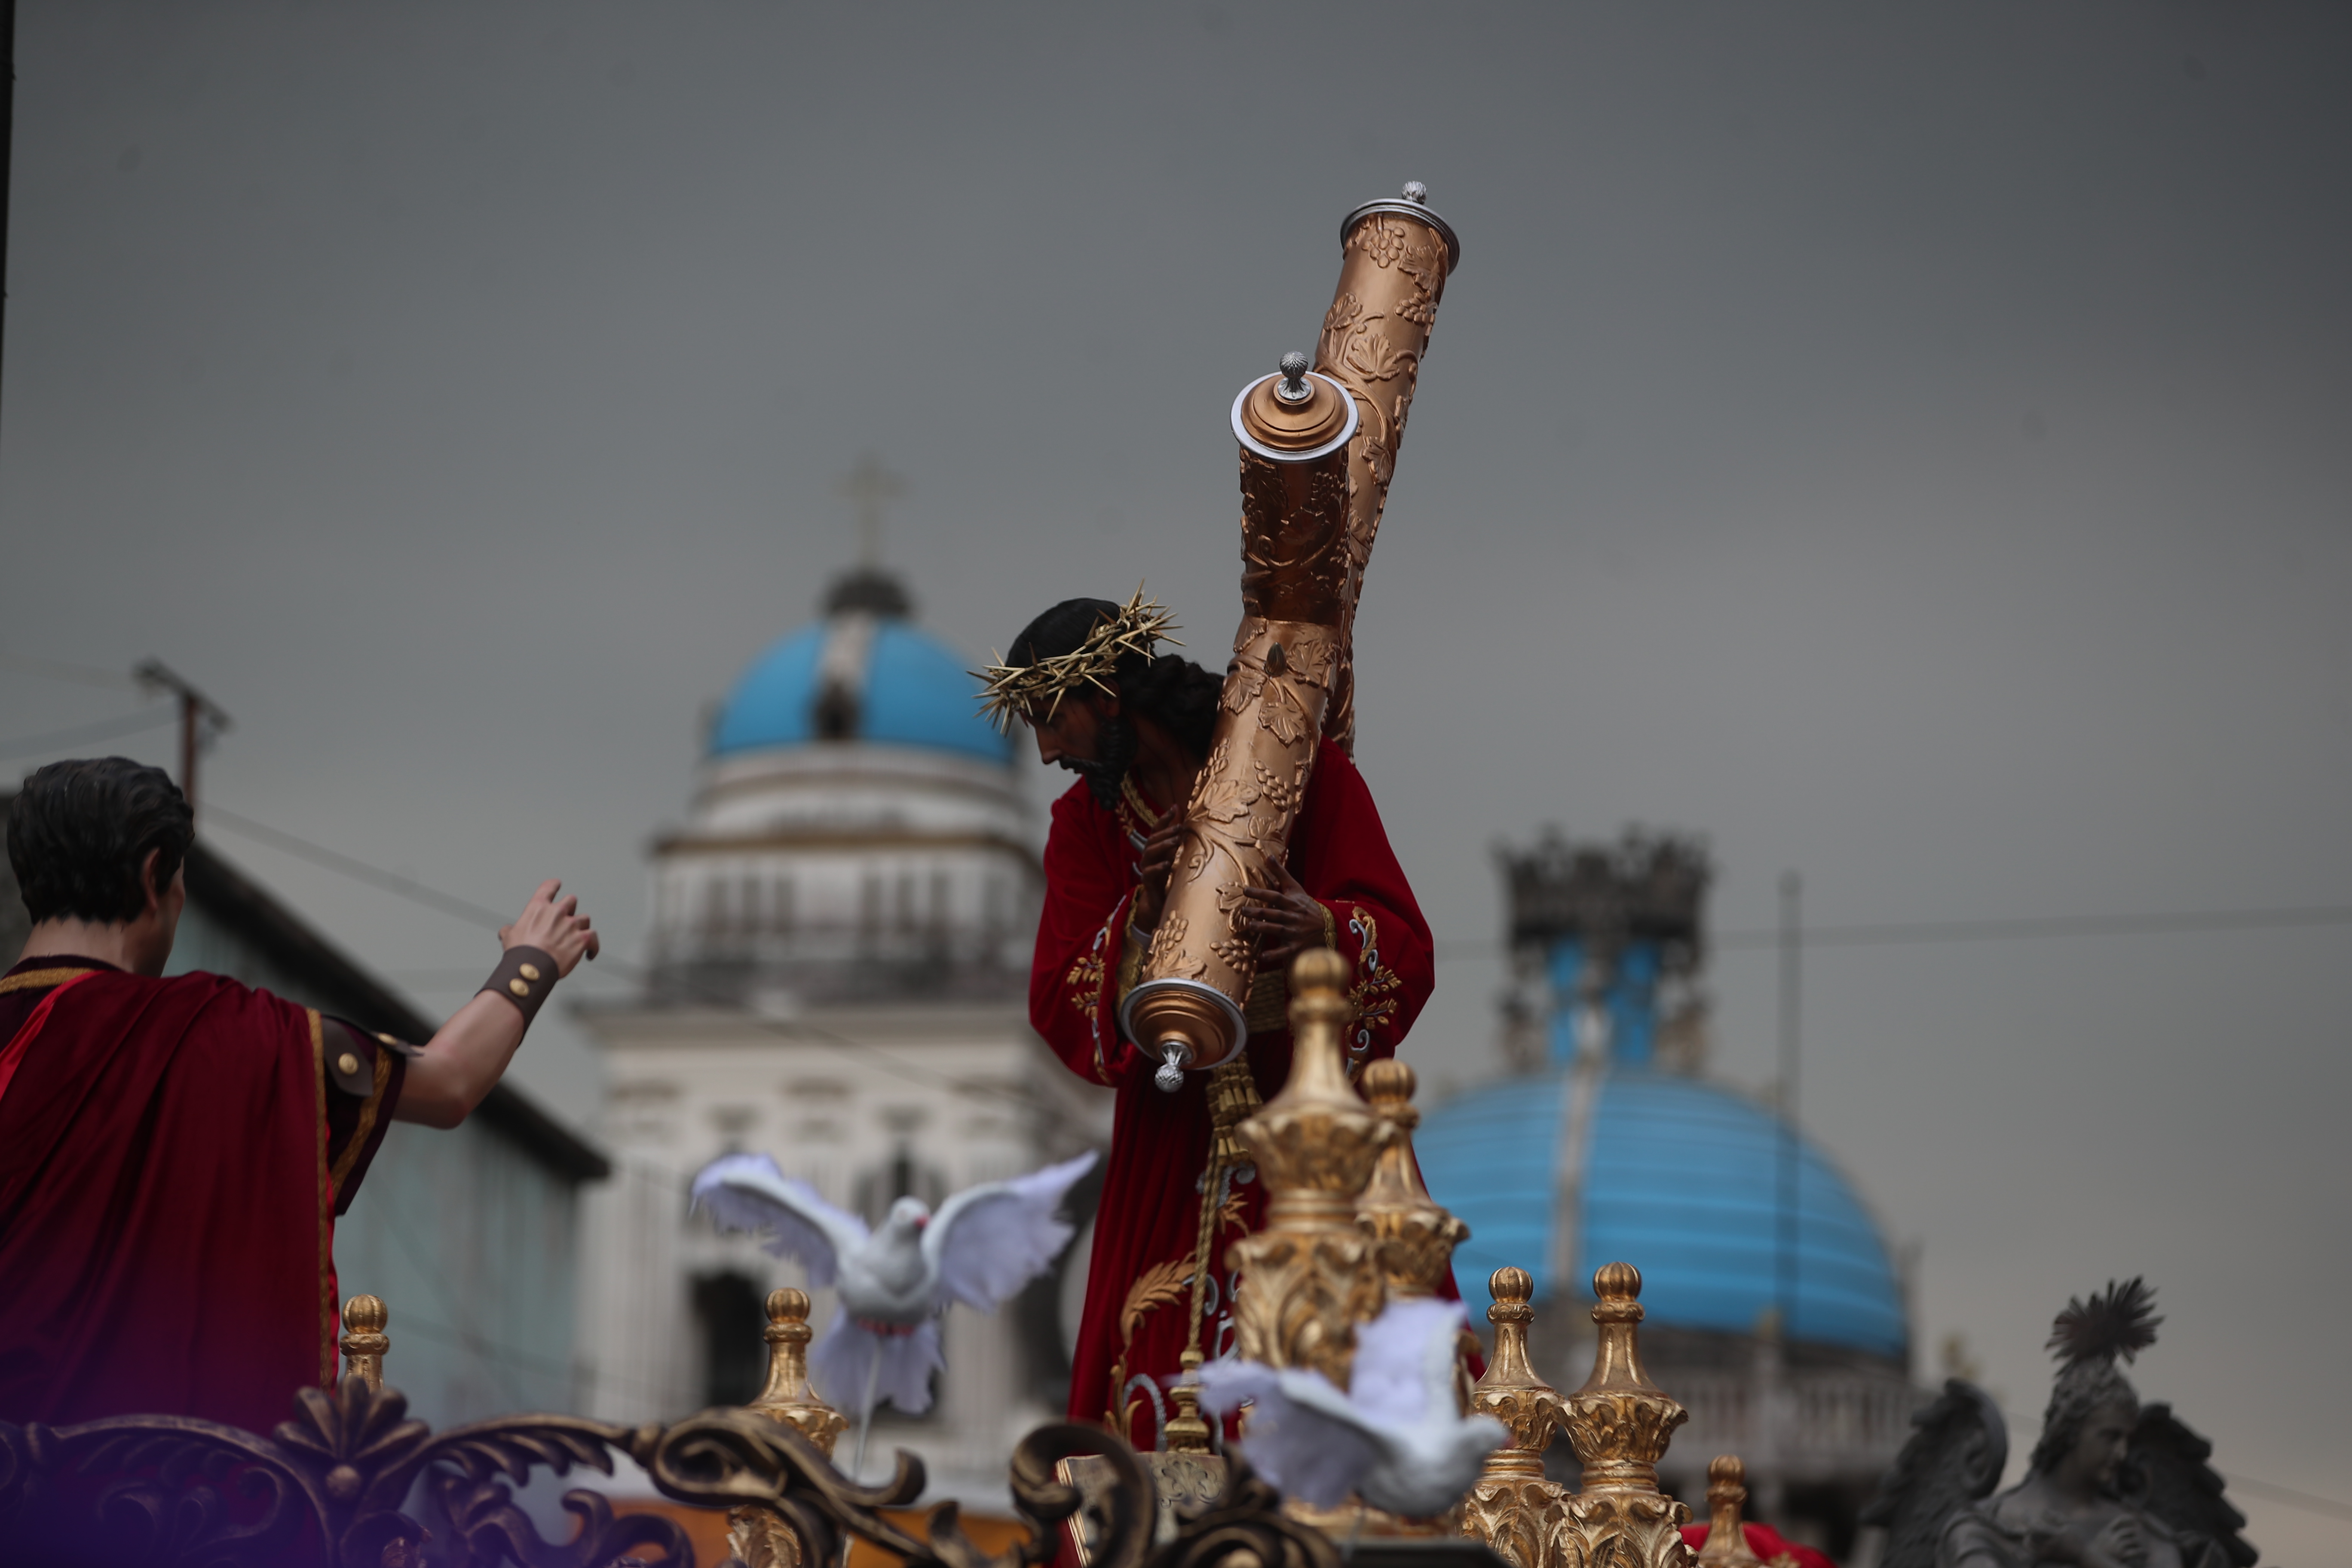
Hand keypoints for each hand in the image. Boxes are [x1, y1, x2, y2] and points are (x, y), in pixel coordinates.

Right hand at [499, 879, 600, 976]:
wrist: (532, 967)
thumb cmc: (520, 952)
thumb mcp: (509, 936)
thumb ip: (510, 930)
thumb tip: (506, 930)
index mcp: (539, 907)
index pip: (549, 887)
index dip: (554, 885)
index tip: (557, 884)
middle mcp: (558, 912)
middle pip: (571, 901)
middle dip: (570, 908)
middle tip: (566, 918)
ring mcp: (571, 925)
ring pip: (584, 918)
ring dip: (581, 926)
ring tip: (578, 935)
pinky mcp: (583, 939)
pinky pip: (594, 937)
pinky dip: (593, 945)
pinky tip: (590, 952)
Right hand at [1132, 810, 1186, 932]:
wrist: (1160, 902)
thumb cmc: (1170, 877)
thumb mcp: (1175, 859)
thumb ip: (1178, 845)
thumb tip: (1189, 827)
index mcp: (1155, 848)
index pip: (1157, 829)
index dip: (1165, 818)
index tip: (1174, 807)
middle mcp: (1149, 856)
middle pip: (1153, 839)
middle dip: (1166, 831)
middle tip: (1179, 827)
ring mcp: (1147, 868)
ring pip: (1149, 853)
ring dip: (1163, 845)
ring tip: (1175, 841)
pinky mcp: (1148, 882)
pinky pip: (1149, 872)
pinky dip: (1158, 867)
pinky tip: (1167, 863)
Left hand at [1238, 857, 1326, 973]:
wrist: (1327, 925)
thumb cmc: (1305, 904)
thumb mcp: (1294, 888)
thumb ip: (1280, 873)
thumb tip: (1268, 855)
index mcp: (1292, 902)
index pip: (1275, 896)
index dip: (1261, 892)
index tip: (1245, 890)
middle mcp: (1293, 916)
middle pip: (1274, 913)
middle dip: (1259, 911)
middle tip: (1243, 910)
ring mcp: (1295, 932)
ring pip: (1278, 930)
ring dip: (1264, 928)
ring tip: (1249, 926)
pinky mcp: (1296, 946)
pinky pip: (1284, 951)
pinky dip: (1274, 955)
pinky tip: (1261, 957)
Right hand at [2055, 1514, 2147, 1567]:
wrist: (2089, 1563)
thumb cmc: (2086, 1555)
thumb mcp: (2081, 1541)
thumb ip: (2069, 1527)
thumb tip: (2052, 1514)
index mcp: (2105, 1534)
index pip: (2118, 1522)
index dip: (2126, 1520)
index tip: (2133, 1520)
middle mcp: (2111, 1538)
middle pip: (2128, 1531)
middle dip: (2134, 1534)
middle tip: (2137, 1537)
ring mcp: (2117, 1546)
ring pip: (2133, 1540)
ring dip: (2139, 1544)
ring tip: (2141, 1548)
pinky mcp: (2122, 1555)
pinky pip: (2136, 1550)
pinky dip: (2142, 1552)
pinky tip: (2144, 1554)